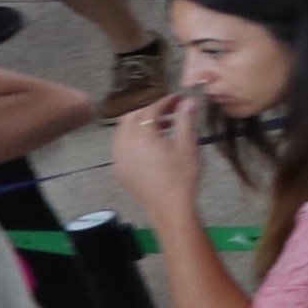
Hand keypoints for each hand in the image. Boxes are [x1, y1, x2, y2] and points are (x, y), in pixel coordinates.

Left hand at [113, 93, 206, 223]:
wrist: (170, 208)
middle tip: (170, 111)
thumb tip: (188, 101)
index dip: (165, 102)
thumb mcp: (188, 145)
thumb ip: (186, 120)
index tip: (180, 99)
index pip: (151, 110)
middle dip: (150, 110)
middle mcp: (125, 145)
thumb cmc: (182, 176)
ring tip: (163, 128)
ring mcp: (119, 158)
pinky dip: (133, 139)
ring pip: (123, 132)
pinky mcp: (120, 170)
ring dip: (140, 124)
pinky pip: (122, 147)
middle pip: (131, 118)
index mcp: (142, 136)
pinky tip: (151, 146)